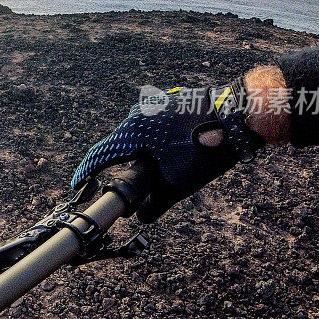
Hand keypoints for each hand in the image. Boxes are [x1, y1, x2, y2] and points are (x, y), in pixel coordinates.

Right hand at [71, 83, 264, 222]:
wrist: (240, 115)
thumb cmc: (205, 149)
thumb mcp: (179, 185)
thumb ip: (155, 203)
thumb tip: (141, 217)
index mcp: (132, 132)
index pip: (101, 156)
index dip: (87, 172)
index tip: (77, 184)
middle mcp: (138, 115)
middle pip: (120, 144)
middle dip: (119, 164)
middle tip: (120, 182)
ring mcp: (156, 104)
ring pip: (139, 134)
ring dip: (142, 152)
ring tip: (155, 168)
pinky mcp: (172, 102)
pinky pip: (155, 124)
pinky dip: (157, 140)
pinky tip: (174, 150)